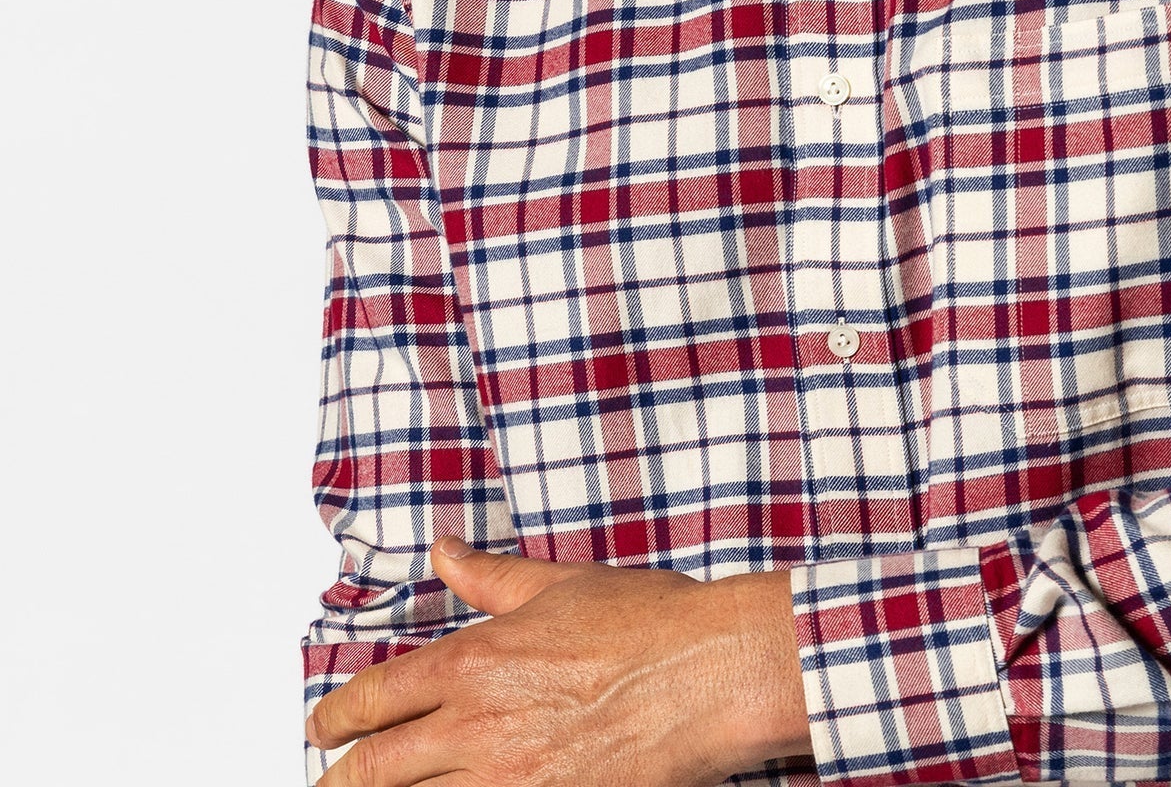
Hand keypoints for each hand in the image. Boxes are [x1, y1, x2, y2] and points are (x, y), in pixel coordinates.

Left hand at [306, 536, 811, 786]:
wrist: (709, 672)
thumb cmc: (646, 622)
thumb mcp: (559, 584)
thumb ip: (489, 574)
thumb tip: (445, 549)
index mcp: (473, 663)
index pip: (373, 699)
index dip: (334, 718)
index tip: (321, 727)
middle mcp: (475, 728)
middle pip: (372, 772)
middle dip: (337, 783)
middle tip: (324, 785)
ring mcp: (506, 781)